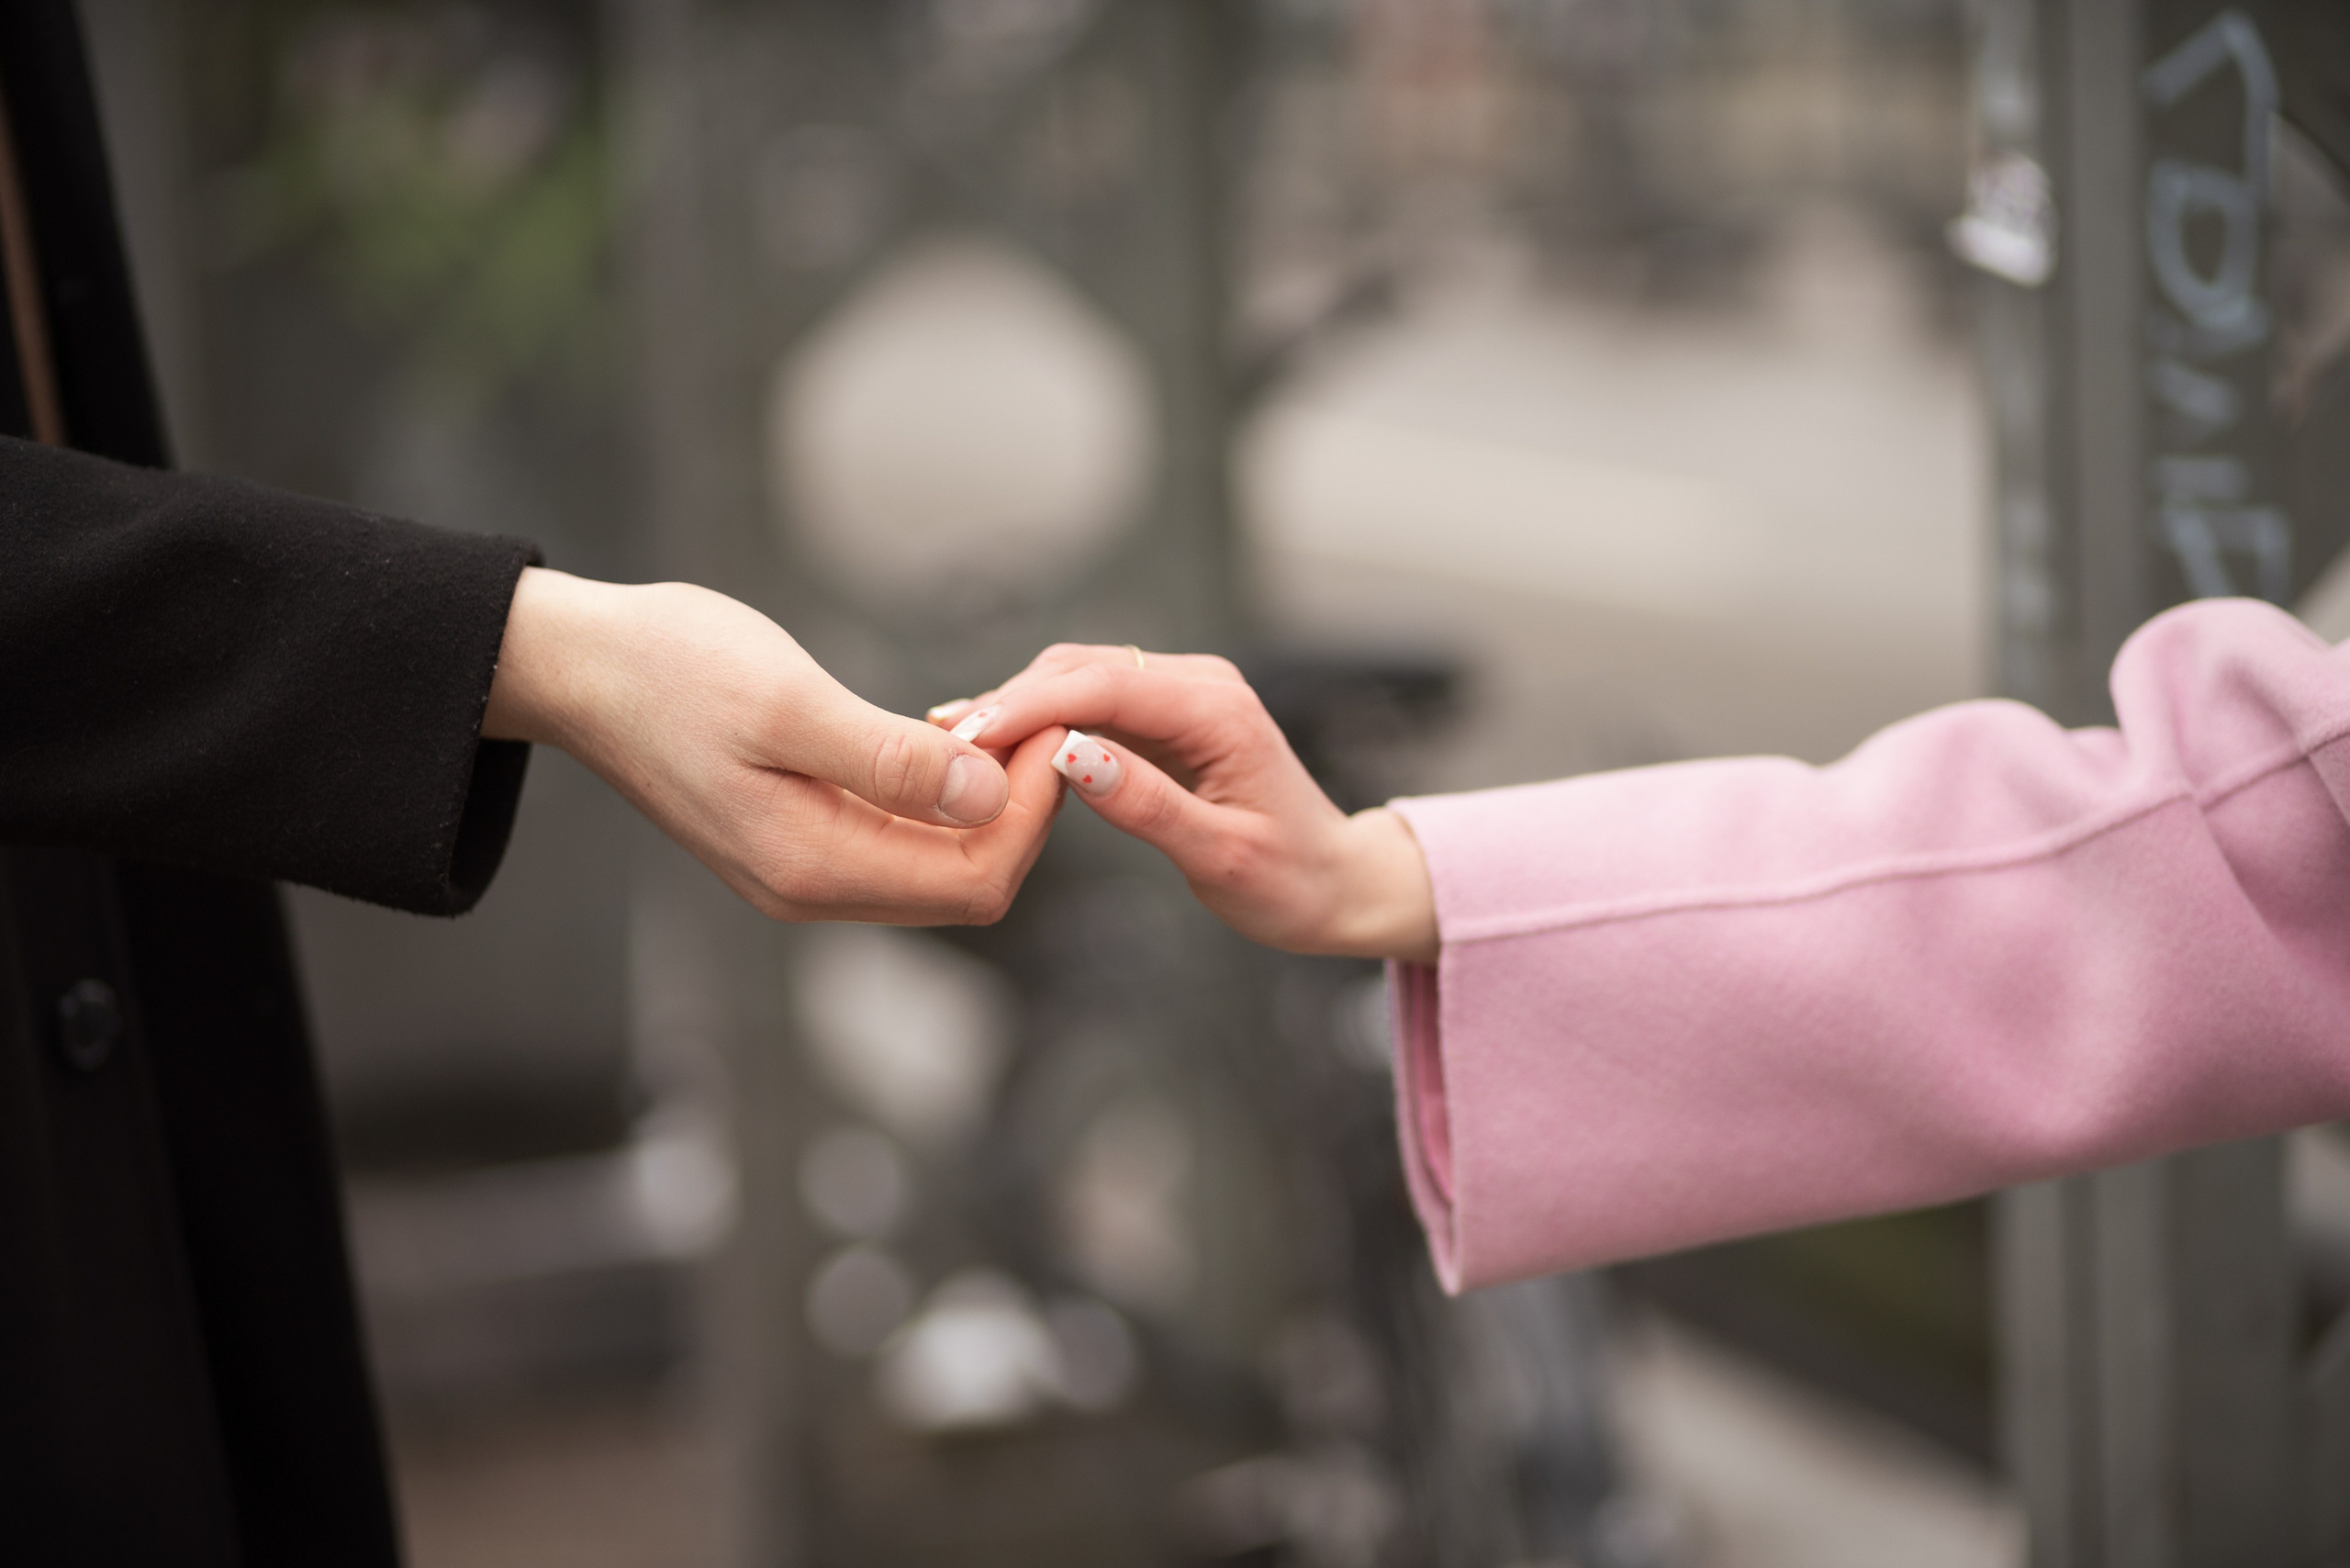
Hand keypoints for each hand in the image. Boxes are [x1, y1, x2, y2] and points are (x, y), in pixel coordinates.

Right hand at [483, 568, 1062, 923]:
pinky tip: (939, 726)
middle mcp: (812, 887)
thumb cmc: (668, 671)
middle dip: (1017, 807)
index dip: (1030, 814)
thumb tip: (990, 796)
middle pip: (967, 882)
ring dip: (982, 796)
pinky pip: (899, 832)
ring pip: (939, 858)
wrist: (577, 665)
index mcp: (813, 867)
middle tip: (1032, 716)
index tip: (1049, 727)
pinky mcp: (798, 832)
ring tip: (994, 713)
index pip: (975, 882)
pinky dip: (938, 789)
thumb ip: (892, 762)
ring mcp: (804, 866)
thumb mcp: (788, 704)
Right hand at [930, 644, 1437, 961]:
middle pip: (1080, 668)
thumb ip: (1146, 805)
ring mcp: (1183, 694)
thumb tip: (1070, 756)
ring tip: (952, 750)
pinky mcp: (1166, 714)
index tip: (963, 736)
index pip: (1103, 683)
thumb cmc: (1290, 882)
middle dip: (1008, 701)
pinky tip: (994, 750)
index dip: (1025, 705)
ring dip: (1016, 707)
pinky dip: (1040, 721)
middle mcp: (1201, 684)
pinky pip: (1090, 701)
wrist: (1336, 883)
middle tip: (939, 748)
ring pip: (1077, 677)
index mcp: (1218, 710)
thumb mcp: (1222, 858)